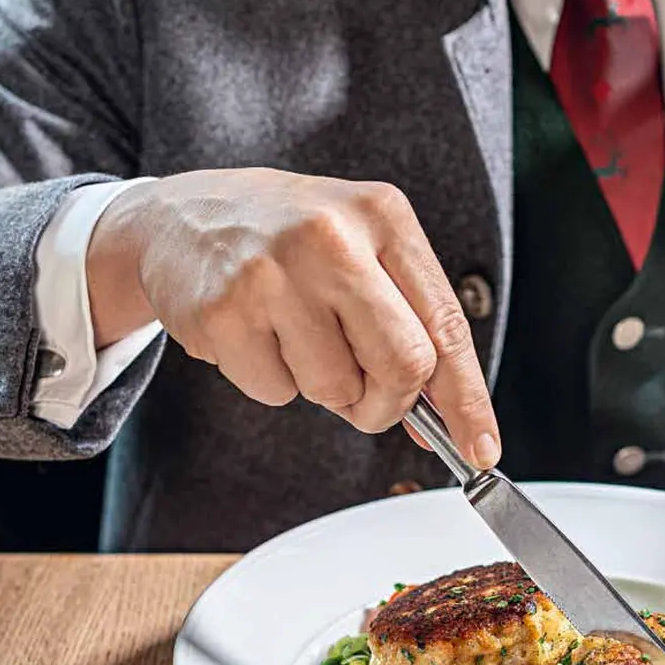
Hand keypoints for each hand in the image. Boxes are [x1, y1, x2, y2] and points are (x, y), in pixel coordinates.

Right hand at [86, 168, 499, 467]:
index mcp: (383, 217)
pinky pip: (275, 392)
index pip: (447, 324)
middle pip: (403, 365)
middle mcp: (333, 236)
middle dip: (390, 403)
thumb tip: (444, 416)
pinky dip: (272, 381)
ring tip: (295, 335)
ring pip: (336, 389)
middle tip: (367, 397)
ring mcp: (274, 272)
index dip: (468, 398)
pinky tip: (256, 333)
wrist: (183, 217)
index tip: (481, 447)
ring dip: (323, 386)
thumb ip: (409, 318)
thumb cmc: (289, 239)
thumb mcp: (362, 246)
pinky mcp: (223, 310)